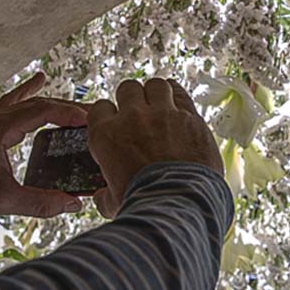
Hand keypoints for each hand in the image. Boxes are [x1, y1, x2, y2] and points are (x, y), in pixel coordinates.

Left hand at [0, 72, 88, 218]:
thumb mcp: (4, 199)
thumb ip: (40, 202)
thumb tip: (72, 204)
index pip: (41, 111)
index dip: (67, 113)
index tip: (89, 118)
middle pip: (37, 104)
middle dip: (65, 108)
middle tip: (90, 112)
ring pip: (25, 102)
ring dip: (48, 100)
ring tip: (68, 97)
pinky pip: (11, 104)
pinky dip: (25, 94)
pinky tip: (35, 84)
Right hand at [87, 78, 222, 218]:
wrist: (179, 204)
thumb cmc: (145, 204)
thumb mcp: (113, 202)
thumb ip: (105, 195)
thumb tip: (102, 197)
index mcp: (107, 135)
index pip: (99, 108)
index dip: (107, 115)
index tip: (114, 123)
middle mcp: (132, 118)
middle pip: (128, 88)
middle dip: (132, 98)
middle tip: (138, 112)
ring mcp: (163, 114)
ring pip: (156, 85)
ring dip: (156, 93)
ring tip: (160, 103)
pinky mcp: (190, 117)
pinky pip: (181, 94)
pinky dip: (178, 97)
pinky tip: (179, 102)